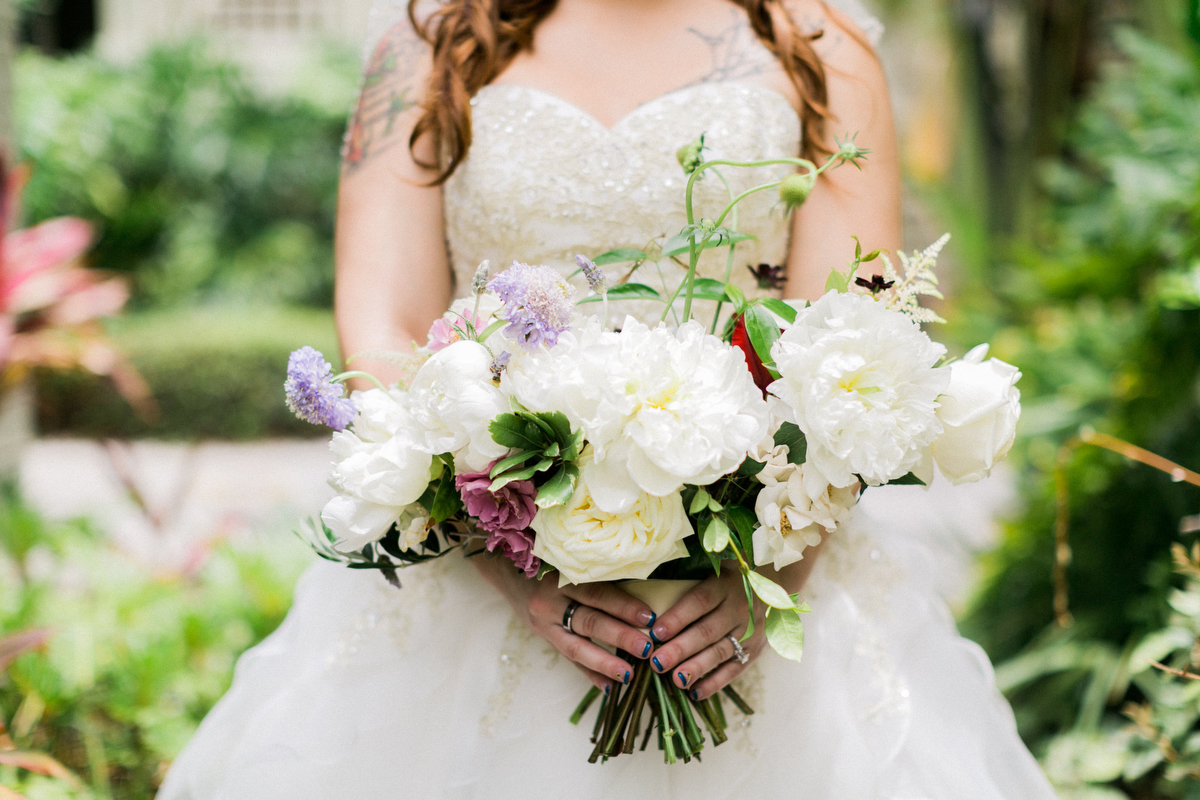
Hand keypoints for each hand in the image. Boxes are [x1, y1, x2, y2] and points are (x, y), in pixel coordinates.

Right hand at [471, 552, 656, 690]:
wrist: (507, 572)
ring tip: (629, 675)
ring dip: (606, 663)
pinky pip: (569, 659)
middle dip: (621, 637)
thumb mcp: (569, 563)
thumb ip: (599, 575)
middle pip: (590, 622)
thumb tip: (644, 590)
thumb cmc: (548, 562)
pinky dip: (590, 673)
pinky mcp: (545, 638)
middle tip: (647, 649)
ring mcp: (545, 624)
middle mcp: (550, 603)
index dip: (623, 606)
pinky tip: (609, 687)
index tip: (649, 618)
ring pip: (577, 647)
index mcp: (561, 578)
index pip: (597, 594)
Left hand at [645, 563, 766, 700]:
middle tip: (657, 662)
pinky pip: (734, 670)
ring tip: (675, 680)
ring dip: (696, 668)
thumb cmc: (727, 581)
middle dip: (680, 649)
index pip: (698, 601)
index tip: (655, 632)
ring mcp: (749, 631)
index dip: (677, 617)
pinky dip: (715, 683)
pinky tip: (695, 693)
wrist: (774, 587)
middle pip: (706, 631)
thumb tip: (649, 608)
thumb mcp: (714, 572)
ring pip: (719, 652)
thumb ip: (687, 584)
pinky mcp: (755, 650)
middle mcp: (739, 608)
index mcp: (724, 585)